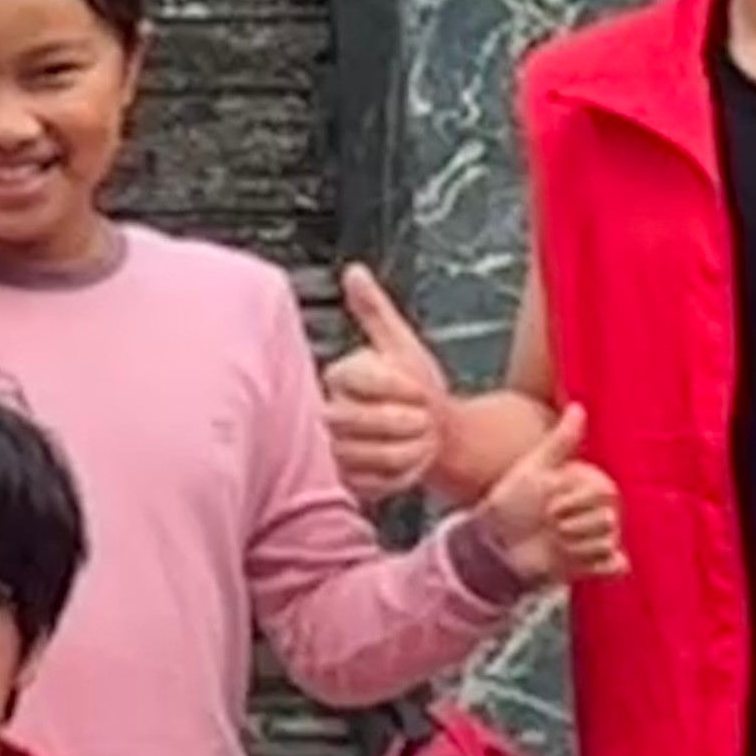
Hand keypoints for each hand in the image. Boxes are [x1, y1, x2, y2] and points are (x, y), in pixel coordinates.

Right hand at [323, 263, 451, 503]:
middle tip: (426, 419)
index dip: (400, 387)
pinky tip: (411, 462)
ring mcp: (332, 451)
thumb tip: (353, 272)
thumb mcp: (400, 345)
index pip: (361, 378)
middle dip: (407, 421)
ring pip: (371, 455)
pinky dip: (404, 475)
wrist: (430, 435)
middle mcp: (325, 414)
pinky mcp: (344, 483)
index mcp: (338, 376)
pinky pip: (377, 482)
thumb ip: (374, 311)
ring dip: (410, 450)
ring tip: (421, 441)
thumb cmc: (416, 388)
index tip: (421, 389)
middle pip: (359, 420)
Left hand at [470, 398, 625, 585]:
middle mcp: (595, 514)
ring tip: (552, 542)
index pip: (605, 494)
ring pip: (606, 542)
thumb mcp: (534, 469)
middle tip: (547, 525)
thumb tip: (579, 406)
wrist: (492, 545)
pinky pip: (615, 566)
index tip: (548, 504)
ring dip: (574, 545)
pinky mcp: (593, 565)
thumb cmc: (510, 504)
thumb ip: (561, 440)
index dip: (573, 501)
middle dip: (571, 525)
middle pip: (607, 520)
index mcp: (587, 490)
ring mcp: (595, 539)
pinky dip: (597, 565)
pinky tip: (573, 560)